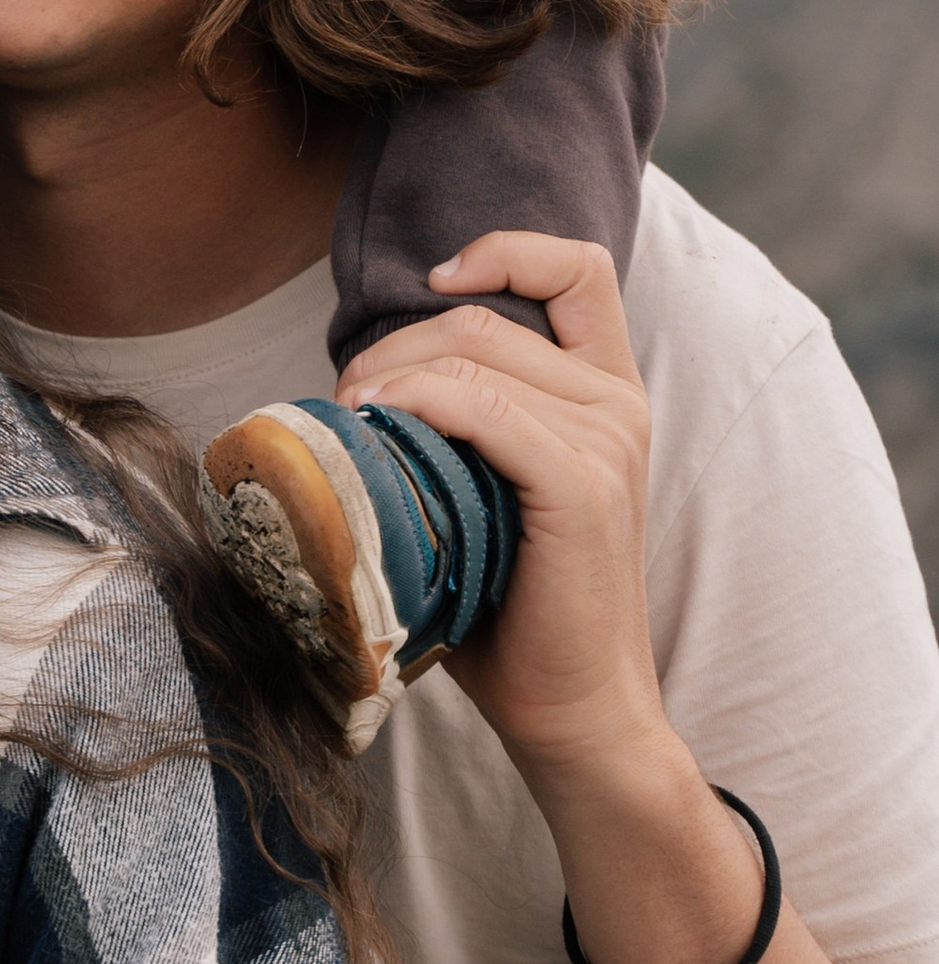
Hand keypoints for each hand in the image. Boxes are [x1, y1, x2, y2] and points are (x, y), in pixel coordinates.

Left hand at [334, 232, 661, 785]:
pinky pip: (482, 408)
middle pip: (483, 319)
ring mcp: (607, 440)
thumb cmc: (513, 612)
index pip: (577, 269)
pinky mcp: (583, 483)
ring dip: (386, 377)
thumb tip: (354, 391)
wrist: (575, 712)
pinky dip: (415, 405)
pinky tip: (374, 430)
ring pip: (471, 357)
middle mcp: (618, 404)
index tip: (434, 283)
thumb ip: (462, 430)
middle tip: (343, 400)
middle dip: (391, 343)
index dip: (503, 251)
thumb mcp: (490, 495)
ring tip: (346, 423)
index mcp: (608, 395)